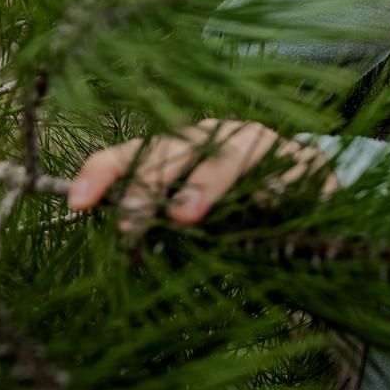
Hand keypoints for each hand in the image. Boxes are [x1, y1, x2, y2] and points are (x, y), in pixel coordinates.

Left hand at [67, 119, 337, 231]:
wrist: (313, 200)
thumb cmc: (243, 211)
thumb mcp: (197, 221)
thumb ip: (165, 228)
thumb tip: (127, 253)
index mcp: (179, 150)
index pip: (132, 153)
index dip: (102, 171)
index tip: (76, 201)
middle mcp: (214, 137)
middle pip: (174, 149)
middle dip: (148, 185)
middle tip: (131, 223)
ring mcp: (258, 143)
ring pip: (226, 152)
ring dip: (204, 182)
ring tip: (186, 215)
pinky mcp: (301, 159)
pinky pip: (282, 169)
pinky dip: (268, 188)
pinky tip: (263, 206)